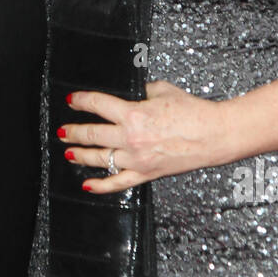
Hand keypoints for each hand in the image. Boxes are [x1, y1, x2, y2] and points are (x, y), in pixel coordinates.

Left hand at [57, 81, 228, 189]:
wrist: (213, 135)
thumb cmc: (193, 112)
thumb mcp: (162, 90)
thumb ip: (142, 92)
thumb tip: (131, 93)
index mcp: (133, 113)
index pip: (97, 104)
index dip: (80, 101)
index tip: (72, 101)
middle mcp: (130, 137)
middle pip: (92, 134)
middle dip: (73, 131)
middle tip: (63, 130)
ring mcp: (136, 158)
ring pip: (99, 159)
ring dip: (80, 155)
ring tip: (69, 152)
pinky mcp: (146, 173)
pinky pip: (117, 183)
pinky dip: (100, 186)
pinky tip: (87, 185)